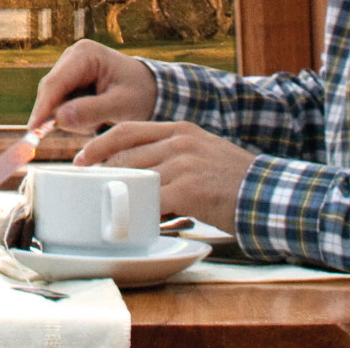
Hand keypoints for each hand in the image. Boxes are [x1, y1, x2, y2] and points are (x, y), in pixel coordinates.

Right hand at [26, 39, 156, 133]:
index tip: (33, 130)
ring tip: (101, 119)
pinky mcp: (70, 82)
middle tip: (90, 127)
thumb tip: (60, 118)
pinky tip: (95, 116)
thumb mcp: (121, 105)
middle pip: (51, 92)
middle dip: (64, 114)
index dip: (42, 107)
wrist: (152, 90)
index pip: (55, 83)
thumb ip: (92, 111)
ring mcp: (69, 69)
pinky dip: (75, 116)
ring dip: (73, 117)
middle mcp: (72, 57)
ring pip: (55, 101)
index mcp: (84, 54)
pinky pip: (61, 105)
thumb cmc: (141, 94)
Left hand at [72, 121, 255, 230]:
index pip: (128, 130)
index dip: (100, 144)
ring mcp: (183, 164)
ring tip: (111, 205)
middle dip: (104, 171)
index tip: (83, 157)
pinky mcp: (189, 189)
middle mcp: (179, 141)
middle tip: (89, 186)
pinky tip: (137, 220)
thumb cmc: (235, 178)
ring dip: (121, 193)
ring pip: (135, 176)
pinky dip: (141, 211)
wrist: (266, 192)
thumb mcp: (203, 151)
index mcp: (180, 129)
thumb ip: (174, 153)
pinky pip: (152, 200)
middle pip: (126, 153)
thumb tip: (141, 169)